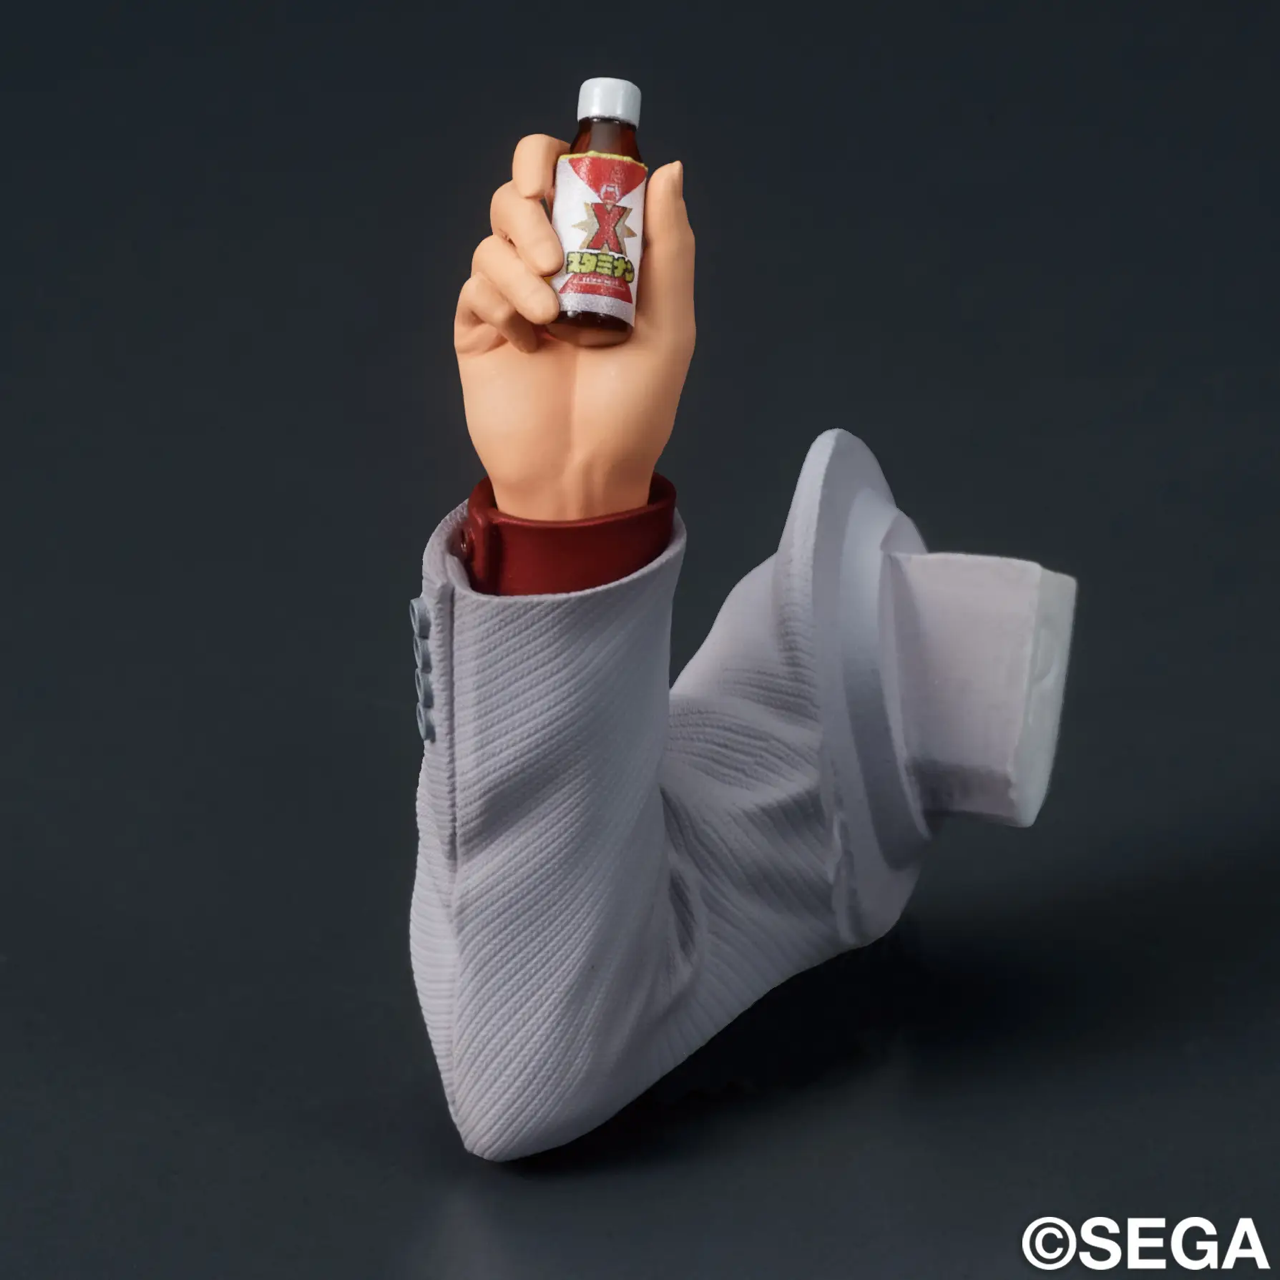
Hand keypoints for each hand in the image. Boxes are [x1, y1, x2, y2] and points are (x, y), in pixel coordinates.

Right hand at [454, 134, 695, 519]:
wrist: (584, 474)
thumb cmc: (635, 409)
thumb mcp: (670, 326)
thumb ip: (669, 246)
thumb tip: (669, 168)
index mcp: (597, 257)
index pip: (568, 180)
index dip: (558, 160)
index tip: (563, 170)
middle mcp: (551, 267)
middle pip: (518, 192)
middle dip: (528, 201)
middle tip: (551, 248)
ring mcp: (512, 295)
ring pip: (494, 236)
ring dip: (519, 263)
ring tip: (549, 314)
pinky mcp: (479, 326)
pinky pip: (476, 284)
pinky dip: (501, 301)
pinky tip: (529, 341)